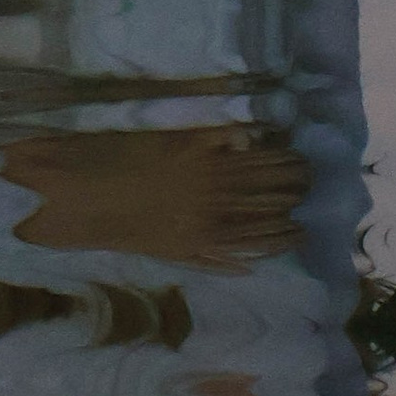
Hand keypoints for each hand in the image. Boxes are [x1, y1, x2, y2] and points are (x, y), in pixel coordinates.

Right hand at [0, 121, 311, 271]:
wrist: (87, 199)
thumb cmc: (123, 159)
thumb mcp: (169, 139)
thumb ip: (210, 139)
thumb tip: (248, 138)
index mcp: (205, 167)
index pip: (262, 165)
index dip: (285, 162)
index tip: (301, 158)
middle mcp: (208, 201)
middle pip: (264, 197)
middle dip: (291, 191)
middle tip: (308, 183)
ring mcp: (199, 231)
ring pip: (255, 231)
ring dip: (282, 226)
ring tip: (300, 223)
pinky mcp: (188, 252)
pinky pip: (232, 257)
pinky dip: (256, 254)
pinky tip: (272, 251)